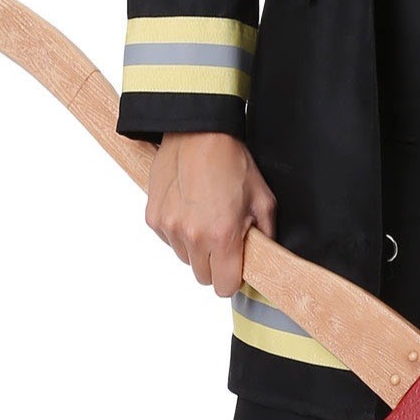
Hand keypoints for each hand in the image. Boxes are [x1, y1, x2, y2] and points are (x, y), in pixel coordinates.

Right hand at [144, 132, 276, 295]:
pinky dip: (178, 232)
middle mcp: (192, 236)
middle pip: (203, 276)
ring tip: (206, 217)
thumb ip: (266, 235)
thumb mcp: (263, 199)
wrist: (198, 132)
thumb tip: (265, 257)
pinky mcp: (154, 218)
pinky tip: (190, 209)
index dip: (232, 280)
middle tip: (223, 238)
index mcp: (222, 236)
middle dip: (214, 264)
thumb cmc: (231, 161)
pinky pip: (169, 239)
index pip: (224, 287)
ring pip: (184, 258)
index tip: (235, 268)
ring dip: (195, 247)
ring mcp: (170, 228)